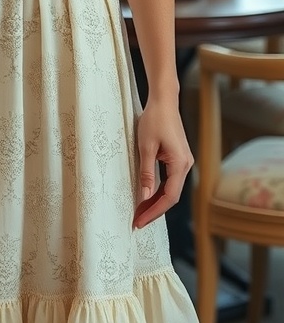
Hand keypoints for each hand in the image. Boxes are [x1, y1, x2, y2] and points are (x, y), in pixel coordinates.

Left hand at [132, 98, 193, 229]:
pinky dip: (159, 190)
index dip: (154, 211)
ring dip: (156, 201)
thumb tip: (144, 196)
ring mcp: (184, 162)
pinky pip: (170, 180)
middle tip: (137, 221)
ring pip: (171, 189)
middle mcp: (186, 165)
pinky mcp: (178, 158)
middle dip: (154, 210)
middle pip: (171, 196)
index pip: (169, 197)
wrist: (164, 101)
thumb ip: (146, 173)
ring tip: (140, 212)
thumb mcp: (146, 147)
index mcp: (180, 164)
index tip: (140, 221)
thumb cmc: (154, 120)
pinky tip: (148, 196)